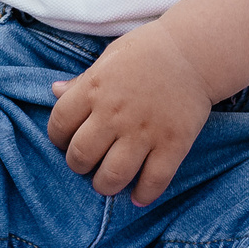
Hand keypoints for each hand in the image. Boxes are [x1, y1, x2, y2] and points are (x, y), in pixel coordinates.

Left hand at [47, 22, 211, 205]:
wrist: (194, 51)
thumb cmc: (148, 51)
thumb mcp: (109, 58)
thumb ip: (82, 80)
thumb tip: (54, 91)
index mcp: (94, 89)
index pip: (59, 125)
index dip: (57, 138)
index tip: (66, 141)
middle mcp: (115, 113)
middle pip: (81, 156)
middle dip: (78, 165)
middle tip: (87, 163)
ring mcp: (144, 131)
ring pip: (113, 176)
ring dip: (105, 185)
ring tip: (108, 181)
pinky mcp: (173, 144)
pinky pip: (154, 181)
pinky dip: (143, 195)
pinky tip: (138, 196)